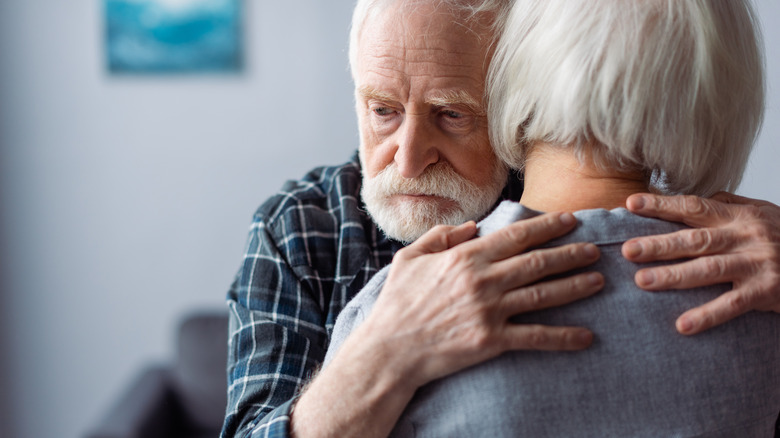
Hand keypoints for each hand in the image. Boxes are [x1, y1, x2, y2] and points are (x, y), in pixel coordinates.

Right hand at [292, 213, 601, 437]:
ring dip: (574, 286)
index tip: (570, 220)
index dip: (547, 226)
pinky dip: (563, 337)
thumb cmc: (396, 303)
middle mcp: (482, 280)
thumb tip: (470, 226)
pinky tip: (585, 336)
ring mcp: (489, 311)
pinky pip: (535, 337)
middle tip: (595, 250)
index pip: (516, 236)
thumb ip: (440, 237)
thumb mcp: (409, 258)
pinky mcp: (491, 341)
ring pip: (543, 295)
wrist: (390, 349)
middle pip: (537, 262)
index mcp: (465, 257)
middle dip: (570, 253)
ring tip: (598, 281)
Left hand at [623, 192, 779, 334]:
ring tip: (642, 282)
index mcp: (739, 216)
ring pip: (709, 270)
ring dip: (674, 277)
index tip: (631, 204)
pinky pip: (733, 306)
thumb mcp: (761, 212)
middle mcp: (746, 237)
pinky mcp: (767, 292)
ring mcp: (757, 264)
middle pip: (695, 240)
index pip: (694, 206)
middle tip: (626, 250)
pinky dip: (708, 316)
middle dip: (658, 244)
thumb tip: (692, 198)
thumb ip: (727, 205)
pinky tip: (683, 325)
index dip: (662, 205)